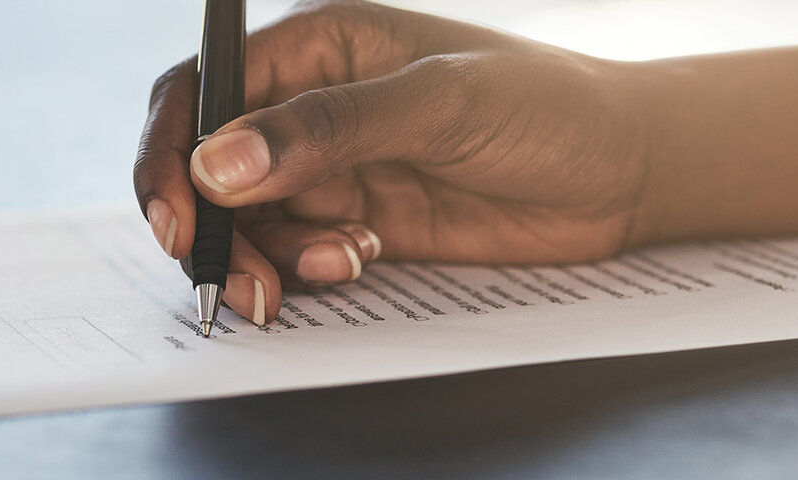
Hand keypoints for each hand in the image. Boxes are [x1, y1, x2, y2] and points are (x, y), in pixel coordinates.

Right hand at [134, 0, 657, 325]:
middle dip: (212, 227)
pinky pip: (297, 251)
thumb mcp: (438, 104)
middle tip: (241, 280)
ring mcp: (332, 167)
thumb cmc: (547, 106)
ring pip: (249, 220)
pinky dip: (310, 269)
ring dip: (267, 256)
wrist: (625, 173)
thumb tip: (219, 164)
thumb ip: (327, 130)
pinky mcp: (357, 221)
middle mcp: (311, 106)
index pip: (203, 91)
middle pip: (210, 168)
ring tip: (336, 265)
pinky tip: (362, 260)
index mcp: (316, 46)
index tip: (177, 219)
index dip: (172, 153)